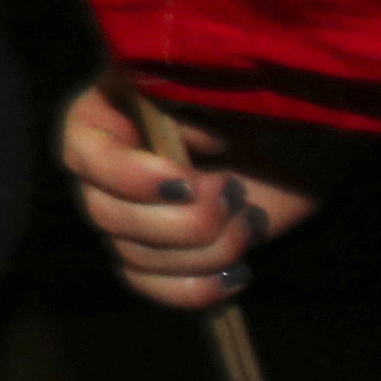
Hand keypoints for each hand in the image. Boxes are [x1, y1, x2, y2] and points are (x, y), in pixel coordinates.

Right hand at [60, 81, 327, 309]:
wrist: (296, 146)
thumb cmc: (257, 107)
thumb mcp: (225, 91)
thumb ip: (191, 101)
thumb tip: (178, 135)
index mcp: (107, 114)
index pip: (85, 154)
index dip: (128, 176)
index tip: (187, 183)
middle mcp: (103, 167)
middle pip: (106, 215)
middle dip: (181, 220)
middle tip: (236, 193)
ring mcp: (127, 213)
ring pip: (133, 256)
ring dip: (204, 250)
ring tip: (250, 221)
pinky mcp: (156, 253)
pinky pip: (150, 287)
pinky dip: (195, 289)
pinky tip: (237, 274)